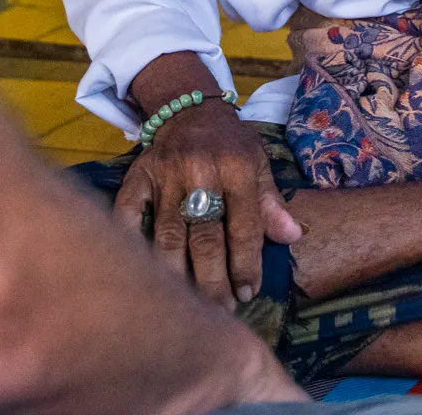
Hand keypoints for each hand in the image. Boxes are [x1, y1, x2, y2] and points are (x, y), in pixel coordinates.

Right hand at [114, 99, 302, 308]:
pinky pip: (128, 215)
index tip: (248, 293)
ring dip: (177, 275)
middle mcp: (201, 173)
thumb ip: (271, 202)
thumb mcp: (259, 163)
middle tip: (219, 312)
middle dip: (213, 281)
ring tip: (185, 306)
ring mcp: (165, 177)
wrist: (190, 109)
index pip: (244, 227)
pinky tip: (138, 273)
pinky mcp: (137, 178)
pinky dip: (131, 243)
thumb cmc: (231, 143)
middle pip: (206, 238)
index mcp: (237, 169)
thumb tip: (293, 237)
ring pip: (168, 236)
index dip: (246, 264)